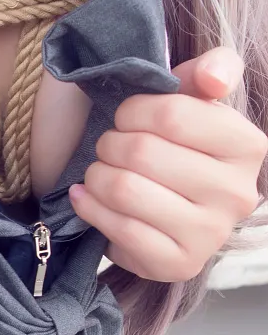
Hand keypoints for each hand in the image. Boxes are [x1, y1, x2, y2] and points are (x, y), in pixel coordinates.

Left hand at [69, 49, 265, 281]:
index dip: (133, 111)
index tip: (126, 116)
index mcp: (247, 146)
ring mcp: (210, 234)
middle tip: (108, 146)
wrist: (167, 202)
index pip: (172, 116)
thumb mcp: (196, 96)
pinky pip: (118, 229)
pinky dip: (90, 208)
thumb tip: (212, 78)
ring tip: (98, 170)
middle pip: (142, 153)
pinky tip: (88, 197)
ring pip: (125, 190)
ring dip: (96, 175)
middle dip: (110, 144)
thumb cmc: (177, 142)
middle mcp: (237, 193)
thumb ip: (211, 69)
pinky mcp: (179, 264)